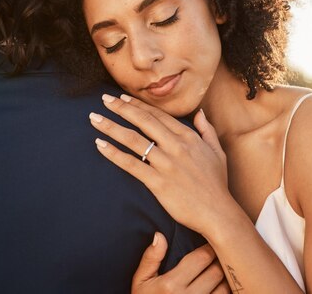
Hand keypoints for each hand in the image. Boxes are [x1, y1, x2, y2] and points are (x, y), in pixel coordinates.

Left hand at [89, 93, 233, 235]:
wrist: (217, 212)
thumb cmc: (217, 184)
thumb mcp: (217, 151)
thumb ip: (206, 130)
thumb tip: (199, 113)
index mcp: (188, 137)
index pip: (158, 115)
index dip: (138, 105)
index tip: (123, 98)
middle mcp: (175, 146)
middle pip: (143, 121)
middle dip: (121, 108)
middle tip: (104, 99)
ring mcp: (166, 164)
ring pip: (133, 140)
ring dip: (111, 126)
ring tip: (94, 118)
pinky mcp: (158, 182)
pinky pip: (131, 165)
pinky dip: (113, 153)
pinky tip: (100, 145)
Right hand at [133, 232, 229, 293]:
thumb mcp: (140, 282)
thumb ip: (151, 258)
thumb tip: (160, 235)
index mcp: (171, 285)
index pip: (202, 258)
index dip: (209, 248)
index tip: (211, 243)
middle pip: (217, 271)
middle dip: (220, 260)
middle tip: (220, 254)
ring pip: (225, 289)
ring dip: (225, 279)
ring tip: (222, 271)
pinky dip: (225, 293)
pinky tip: (220, 287)